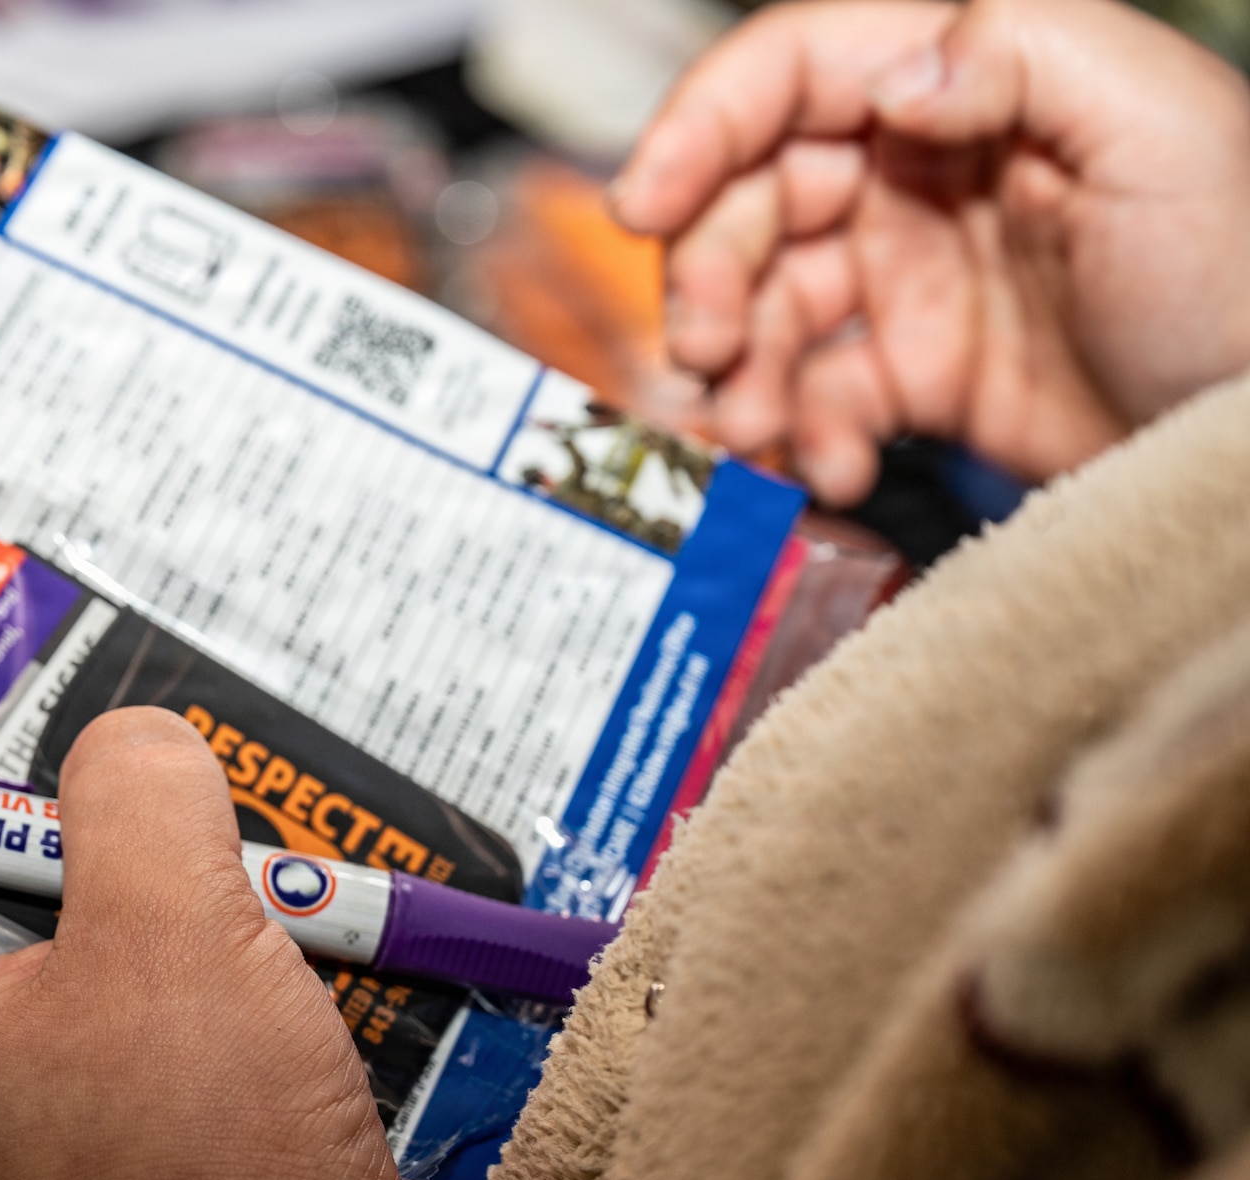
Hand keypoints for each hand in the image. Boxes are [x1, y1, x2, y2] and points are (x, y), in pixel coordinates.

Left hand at [0, 707, 400, 1179]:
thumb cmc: (201, 1141)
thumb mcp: (167, 918)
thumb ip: (135, 792)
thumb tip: (131, 746)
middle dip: (69, 845)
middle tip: (138, 804)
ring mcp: (30, 1126)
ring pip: (71, 960)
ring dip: (148, 908)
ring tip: (223, 878)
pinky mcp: (112, 1148)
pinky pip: (133, 1023)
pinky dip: (186, 977)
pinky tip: (258, 955)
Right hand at [611, 0, 1249, 505]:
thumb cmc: (1246, 282)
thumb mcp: (1160, 134)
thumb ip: (1020, 56)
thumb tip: (891, 73)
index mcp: (981, 82)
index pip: (802, 66)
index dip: (704, 123)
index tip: (644, 204)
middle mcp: (930, 168)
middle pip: (759, 192)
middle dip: (710, 271)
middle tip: (705, 351)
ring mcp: (916, 273)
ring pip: (768, 299)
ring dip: (741, 368)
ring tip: (761, 433)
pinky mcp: (917, 371)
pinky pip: (815, 392)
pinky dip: (802, 434)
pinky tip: (837, 468)